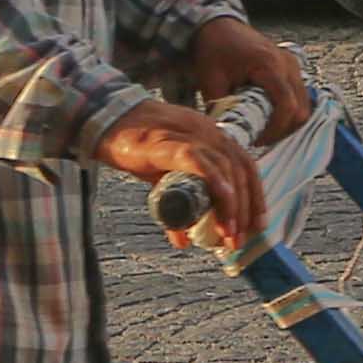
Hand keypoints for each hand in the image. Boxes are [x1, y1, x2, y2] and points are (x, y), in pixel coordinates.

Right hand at [95, 94, 272, 246]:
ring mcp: (190, 134)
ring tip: (227, 235)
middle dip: (245, 210)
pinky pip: (200, 161)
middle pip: (241, 170)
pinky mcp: (169, 142)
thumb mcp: (164, 179)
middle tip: (238, 240)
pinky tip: (220, 206)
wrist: (106, 120)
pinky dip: (214, 183)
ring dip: (231, 206)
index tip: (256, 226)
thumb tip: (185, 241)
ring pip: (225, 168)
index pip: (246, 165)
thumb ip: (178, 206)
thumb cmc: (137, 147)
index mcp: (212, 136)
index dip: (255, 197)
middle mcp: (208, 132)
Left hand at [182, 11, 314, 143]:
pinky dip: (288, 112)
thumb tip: (223, 136)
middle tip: (258, 138)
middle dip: (282, 130)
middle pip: (301, 109)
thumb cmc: (214, 49)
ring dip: (286, 123)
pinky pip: (299, 97)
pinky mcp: (291, 68)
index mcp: (269, 65)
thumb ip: (219, 108)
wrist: (218, 25)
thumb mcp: (210, 79)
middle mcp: (288, 64)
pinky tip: (267, 116)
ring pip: (304, 105)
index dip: (275, 129)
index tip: (257, 140)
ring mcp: (293, 65)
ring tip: (262, 129)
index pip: (287, 105)